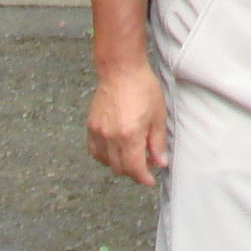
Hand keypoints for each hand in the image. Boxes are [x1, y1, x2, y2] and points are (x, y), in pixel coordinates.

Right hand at [87, 66, 169, 184]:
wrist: (121, 70)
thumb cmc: (143, 88)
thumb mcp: (158, 115)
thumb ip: (158, 142)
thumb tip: (160, 162)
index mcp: (130, 134)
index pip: (134, 168)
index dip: (143, 178)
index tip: (149, 180)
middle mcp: (111, 136)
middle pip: (119, 168)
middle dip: (133, 172)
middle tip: (145, 166)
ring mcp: (98, 132)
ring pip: (106, 162)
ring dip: (119, 164)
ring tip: (131, 156)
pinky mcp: (91, 126)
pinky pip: (95, 151)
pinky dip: (104, 156)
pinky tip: (115, 150)